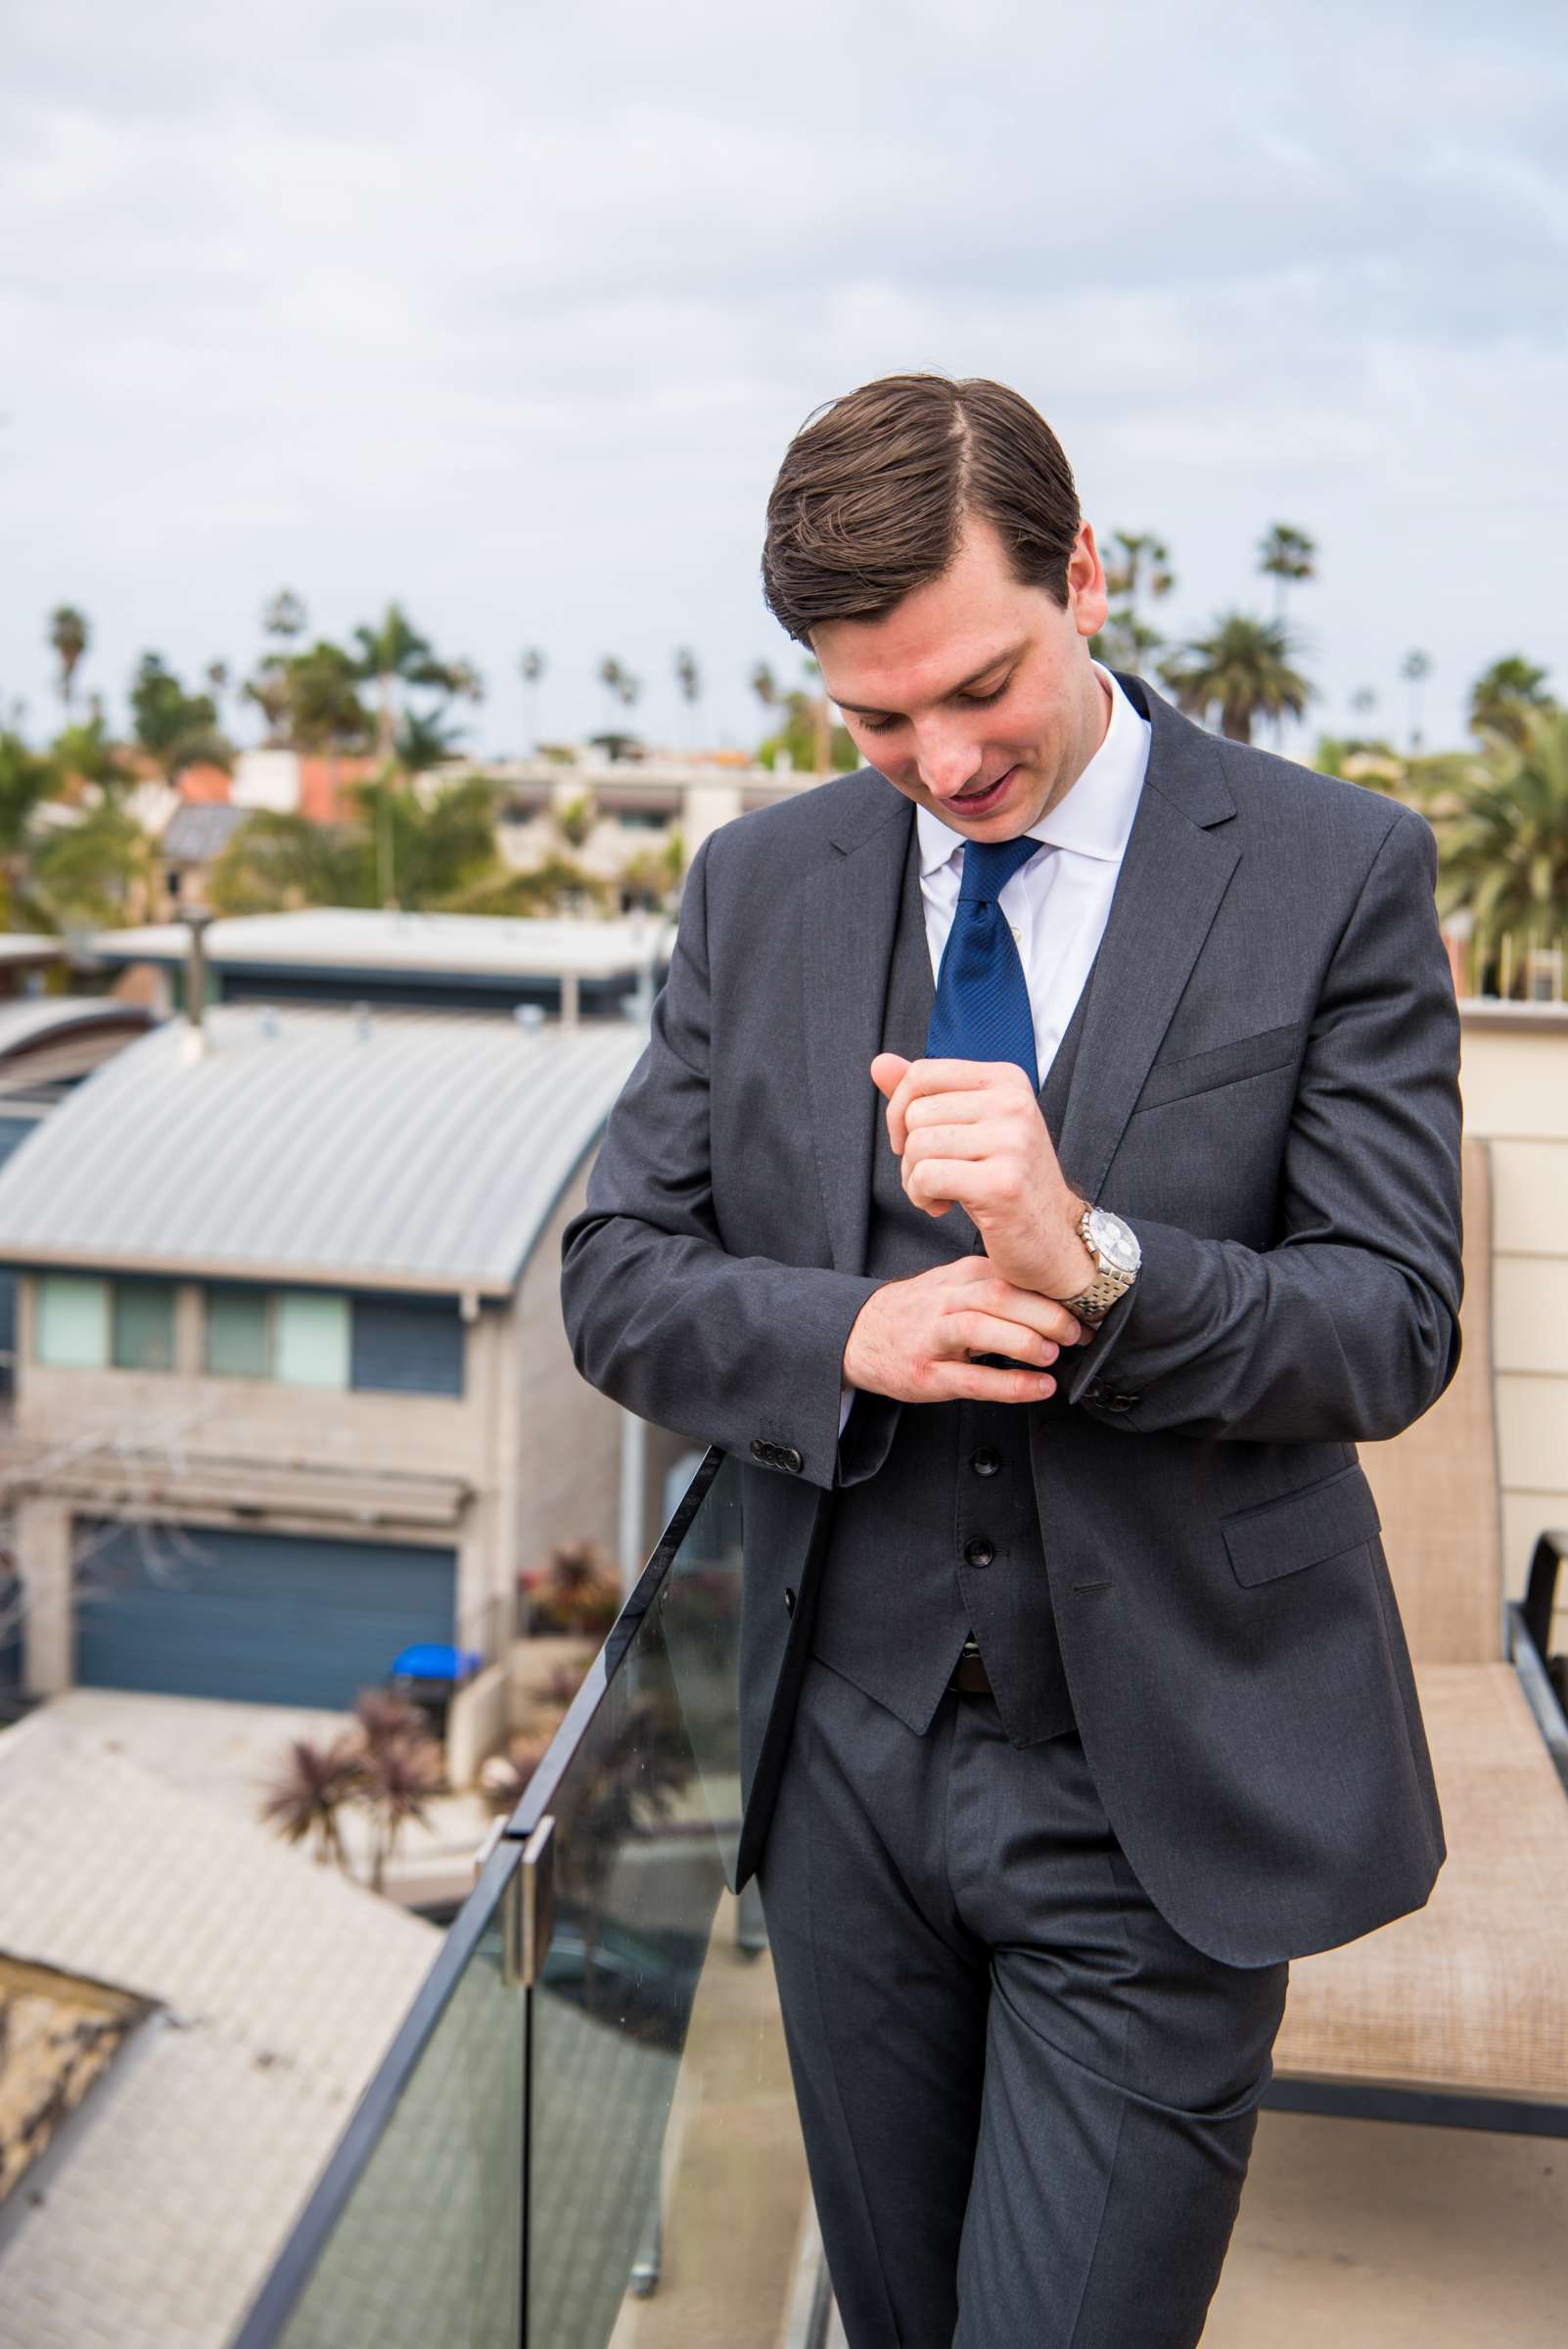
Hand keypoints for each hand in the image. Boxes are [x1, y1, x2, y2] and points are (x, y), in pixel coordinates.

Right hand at [842, 1255, 1083, 1406]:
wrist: (858, 1337)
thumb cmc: (916, 1314)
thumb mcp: (952, 1286)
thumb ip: (994, 1284)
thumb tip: (1054, 1294)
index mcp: (958, 1277)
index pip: (1010, 1273)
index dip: (1050, 1289)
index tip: (1083, 1305)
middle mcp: (944, 1301)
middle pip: (999, 1295)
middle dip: (1046, 1313)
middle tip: (1078, 1331)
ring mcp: (931, 1338)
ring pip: (980, 1328)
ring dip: (1025, 1340)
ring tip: (1055, 1353)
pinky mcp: (925, 1375)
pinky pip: (972, 1379)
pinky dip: (1011, 1384)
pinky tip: (1038, 1387)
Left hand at [871, 1052, 1093, 1298]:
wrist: (1051, 1237)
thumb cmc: (1004, 1180)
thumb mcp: (969, 1128)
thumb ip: (926, 1095)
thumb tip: (879, 1063)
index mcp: (1008, 1079)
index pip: (922, 1072)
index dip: (899, 1110)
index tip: (912, 1141)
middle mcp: (1014, 1103)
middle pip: (916, 1113)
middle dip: (909, 1152)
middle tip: (933, 1177)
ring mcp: (1012, 1142)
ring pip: (917, 1145)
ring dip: (913, 1178)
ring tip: (938, 1193)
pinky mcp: (1001, 1183)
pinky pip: (927, 1177)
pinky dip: (921, 1197)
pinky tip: (941, 1207)